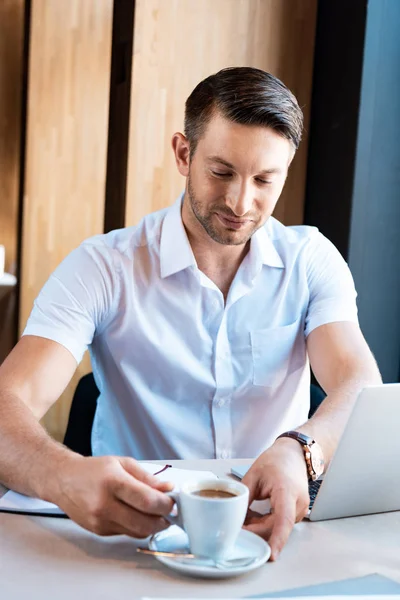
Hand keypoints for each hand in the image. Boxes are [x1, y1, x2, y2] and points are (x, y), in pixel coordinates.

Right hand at [51, 455, 174, 537]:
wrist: (64, 480)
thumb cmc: (93, 470)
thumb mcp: (122, 463)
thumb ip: (147, 478)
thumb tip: (168, 489)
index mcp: (113, 482)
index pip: (146, 501)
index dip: (165, 505)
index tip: (173, 502)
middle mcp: (104, 504)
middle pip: (144, 523)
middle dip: (163, 520)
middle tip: (171, 512)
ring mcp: (100, 521)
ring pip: (136, 532)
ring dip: (152, 526)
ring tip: (157, 514)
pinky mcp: (98, 531)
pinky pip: (126, 533)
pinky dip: (137, 526)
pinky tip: (138, 515)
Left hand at [242, 438, 309, 559]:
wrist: (293, 454)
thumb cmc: (275, 461)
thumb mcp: (253, 475)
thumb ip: (244, 497)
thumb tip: (234, 518)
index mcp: (286, 490)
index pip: (283, 520)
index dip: (277, 539)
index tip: (271, 555)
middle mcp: (297, 502)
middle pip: (277, 526)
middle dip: (256, 531)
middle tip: (237, 528)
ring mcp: (300, 508)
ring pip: (278, 527)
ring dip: (261, 526)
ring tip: (246, 515)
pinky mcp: (297, 511)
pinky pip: (281, 523)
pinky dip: (267, 522)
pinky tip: (256, 514)